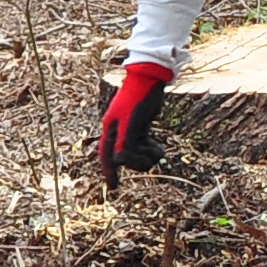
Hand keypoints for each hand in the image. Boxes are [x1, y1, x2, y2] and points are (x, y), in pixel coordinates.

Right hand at [95, 60, 171, 185]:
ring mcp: (129, 128)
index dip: (109, 172)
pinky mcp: (140, 126)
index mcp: (111, 128)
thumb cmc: (139, 98)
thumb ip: (124, 141)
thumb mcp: (133, 121)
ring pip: (135, 151)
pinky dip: (151, 149)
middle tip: (150, 162)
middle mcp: (117, 130)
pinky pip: (143, 144)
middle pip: (123, 156)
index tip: (114, 187)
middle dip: (137, 162)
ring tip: (158, 153)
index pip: (107, 155)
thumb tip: (117, 160)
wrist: (150, 79)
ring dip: (147, 156)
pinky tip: (160, 150)